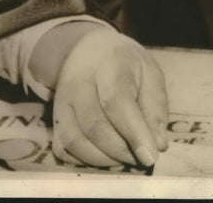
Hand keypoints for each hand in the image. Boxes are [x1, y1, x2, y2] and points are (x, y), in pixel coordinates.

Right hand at [48, 26, 168, 168]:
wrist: (88, 50)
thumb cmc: (125, 63)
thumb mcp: (149, 71)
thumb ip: (156, 105)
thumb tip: (158, 144)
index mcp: (108, 63)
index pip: (117, 100)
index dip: (134, 131)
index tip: (151, 156)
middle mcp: (78, 82)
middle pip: (95, 125)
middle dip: (121, 150)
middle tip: (142, 159)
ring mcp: (61, 102)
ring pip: (76, 141)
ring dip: (104, 159)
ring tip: (127, 158)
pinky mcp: (53, 119)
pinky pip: (63, 150)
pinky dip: (85, 161)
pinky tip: (106, 157)